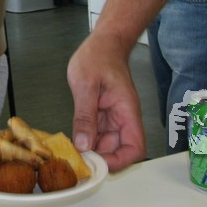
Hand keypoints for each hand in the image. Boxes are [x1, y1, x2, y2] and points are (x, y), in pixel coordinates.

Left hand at [66, 34, 145, 171]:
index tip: (98, 164)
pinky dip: (86, 139)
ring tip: (71, 150)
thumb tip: (84, 145)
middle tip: (77, 159)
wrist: (103, 42)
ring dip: (91, 150)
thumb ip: (85, 116)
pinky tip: (73, 139)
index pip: (134, 147)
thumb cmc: (99, 56)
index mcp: (126, 112)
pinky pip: (97, 133)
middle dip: (100, 158)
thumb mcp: (86, 85)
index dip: (119, 161)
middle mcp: (123, 118)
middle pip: (119, 150)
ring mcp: (113, 117)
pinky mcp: (102, 114)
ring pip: (106, 144)